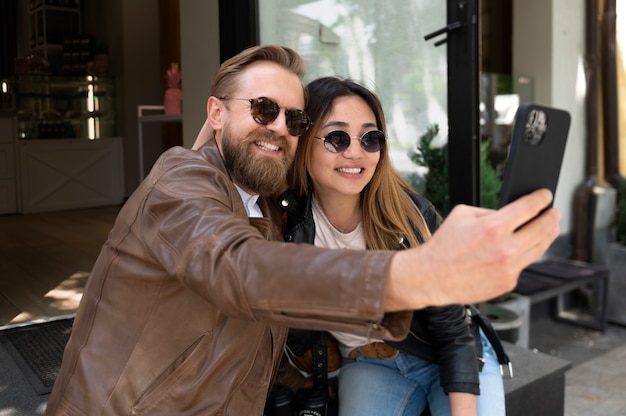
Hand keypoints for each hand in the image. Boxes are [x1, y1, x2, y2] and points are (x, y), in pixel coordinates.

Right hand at [386, 189, 560, 309]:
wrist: (432, 276)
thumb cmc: (444, 246)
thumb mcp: (462, 215)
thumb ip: (490, 212)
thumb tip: (510, 214)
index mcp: (494, 227)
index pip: (530, 207)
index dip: (542, 199)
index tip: (546, 196)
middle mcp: (506, 248)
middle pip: (544, 228)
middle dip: (552, 217)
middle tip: (554, 212)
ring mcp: (509, 268)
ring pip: (540, 249)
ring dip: (548, 236)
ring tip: (549, 228)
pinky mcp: (508, 283)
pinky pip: (523, 265)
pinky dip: (525, 255)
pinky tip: (521, 249)